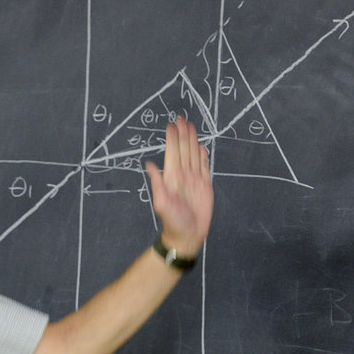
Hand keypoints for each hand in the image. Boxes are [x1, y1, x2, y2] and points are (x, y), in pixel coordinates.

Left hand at [145, 116, 213, 257]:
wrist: (187, 235)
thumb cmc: (173, 221)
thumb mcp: (161, 203)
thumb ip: (157, 183)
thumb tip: (148, 164)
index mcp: (172, 177)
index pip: (172, 153)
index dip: (172, 139)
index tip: (171, 125)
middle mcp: (183, 175)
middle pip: (183, 150)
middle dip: (183, 134)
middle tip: (181, 118)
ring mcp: (195, 179)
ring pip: (193, 155)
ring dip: (192, 140)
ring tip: (191, 126)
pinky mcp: (205, 186)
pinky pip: (204, 167)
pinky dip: (203, 156)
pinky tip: (201, 146)